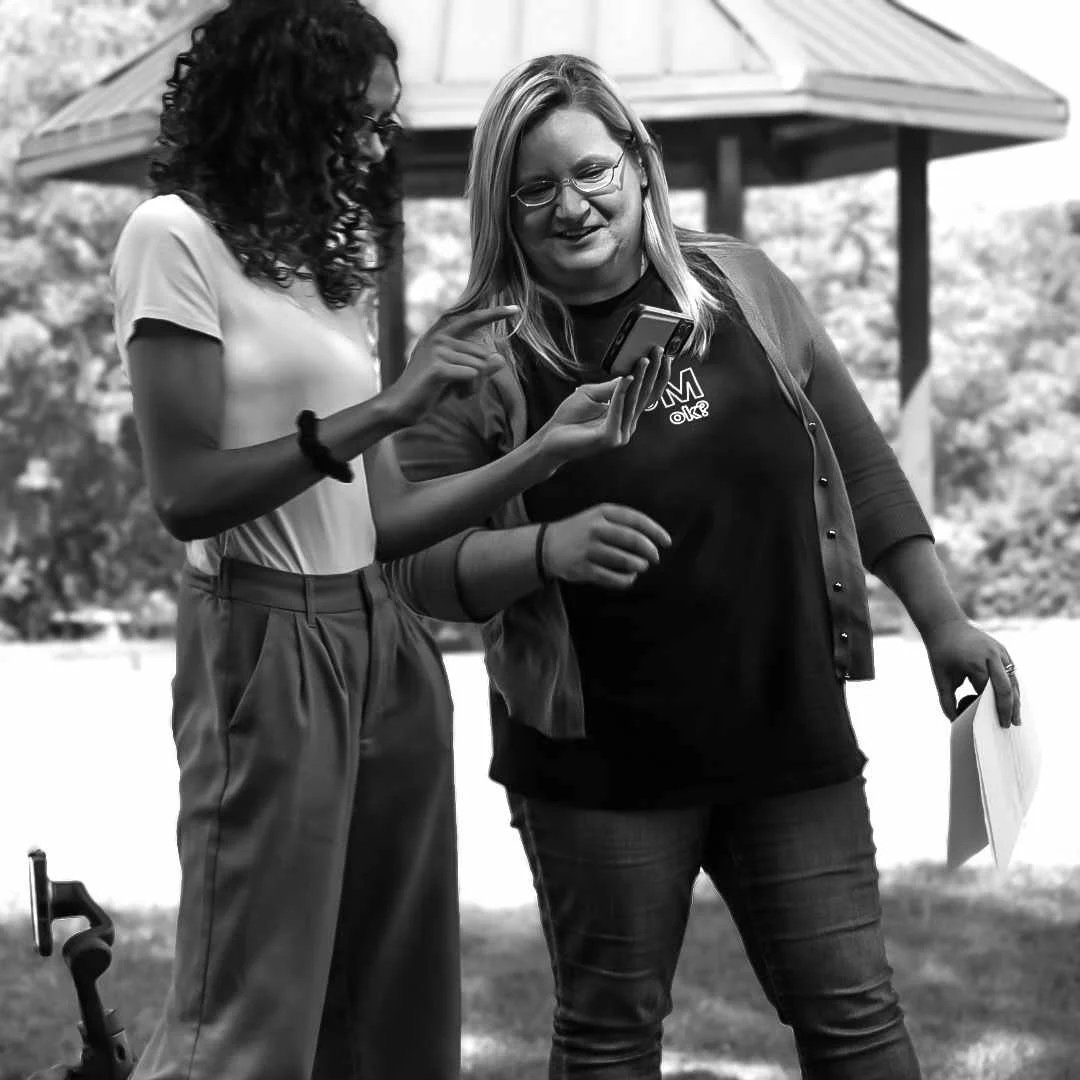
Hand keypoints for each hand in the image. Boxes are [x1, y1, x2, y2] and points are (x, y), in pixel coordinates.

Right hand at [384, 305, 517, 424]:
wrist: (402, 406)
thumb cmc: (430, 391)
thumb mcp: (458, 377)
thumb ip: (479, 368)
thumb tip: (501, 359)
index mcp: (443, 336)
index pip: (473, 320)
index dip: (495, 313)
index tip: (516, 309)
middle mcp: (440, 338)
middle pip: (483, 354)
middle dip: (481, 376)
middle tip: (463, 389)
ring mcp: (438, 350)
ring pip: (479, 368)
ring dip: (474, 386)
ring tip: (456, 392)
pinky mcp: (438, 367)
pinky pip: (471, 376)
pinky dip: (468, 389)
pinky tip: (454, 396)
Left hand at [539, 348, 668, 464]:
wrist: (551, 438)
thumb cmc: (570, 417)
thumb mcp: (592, 394)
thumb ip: (612, 387)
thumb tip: (630, 373)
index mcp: (626, 415)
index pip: (646, 394)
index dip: (656, 375)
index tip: (661, 354)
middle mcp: (627, 425)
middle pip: (645, 396)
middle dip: (652, 372)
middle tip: (658, 352)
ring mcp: (620, 434)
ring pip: (634, 402)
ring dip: (640, 379)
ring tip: (644, 360)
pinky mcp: (610, 438)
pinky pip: (618, 412)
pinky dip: (622, 395)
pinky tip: (626, 379)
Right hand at [542, 504, 671, 588]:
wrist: (546, 545)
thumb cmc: (581, 531)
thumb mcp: (598, 517)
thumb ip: (622, 523)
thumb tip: (654, 538)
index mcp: (602, 512)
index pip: (636, 519)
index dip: (655, 531)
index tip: (667, 542)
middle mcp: (595, 528)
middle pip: (633, 540)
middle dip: (650, 551)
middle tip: (655, 558)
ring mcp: (588, 549)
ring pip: (625, 561)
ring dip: (639, 566)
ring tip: (641, 567)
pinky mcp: (583, 569)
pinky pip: (613, 578)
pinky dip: (626, 580)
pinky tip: (629, 578)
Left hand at [922, 617, 1020, 725]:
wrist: (946, 624)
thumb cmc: (941, 652)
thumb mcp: (940, 678)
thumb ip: (946, 701)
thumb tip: (955, 721)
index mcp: (975, 662)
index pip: (987, 692)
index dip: (989, 709)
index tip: (989, 725)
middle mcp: (991, 656)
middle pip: (1006, 688)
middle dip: (1008, 709)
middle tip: (1009, 726)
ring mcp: (1000, 652)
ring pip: (1013, 681)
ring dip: (1016, 700)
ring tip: (1016, 718)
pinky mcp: (1002, 650)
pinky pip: (1011, 672)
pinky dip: (1014, 688)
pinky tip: (1013, 701)